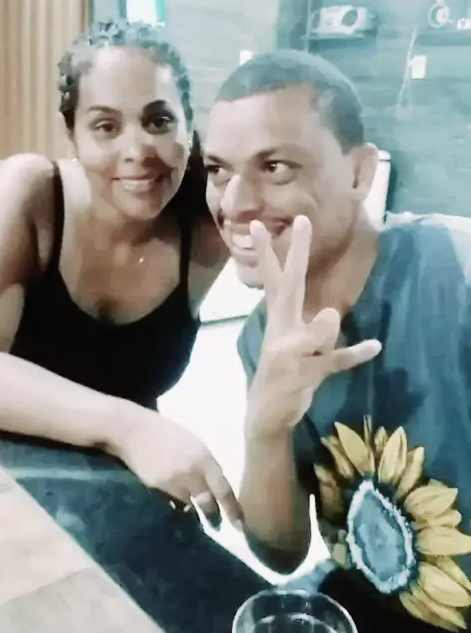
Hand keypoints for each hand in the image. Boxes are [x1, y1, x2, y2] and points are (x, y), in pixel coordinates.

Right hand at [107, 404, 241, 526]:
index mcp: (204, 459)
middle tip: (217, 524)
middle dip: (213, 515)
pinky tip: (173, 496)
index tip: (240, 526)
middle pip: (207, 503)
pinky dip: (175, 502)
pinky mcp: (157, 489)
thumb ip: (205, 465)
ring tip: (193, 507)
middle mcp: (192, 473)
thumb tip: (212, 486)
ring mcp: (173, 483)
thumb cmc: (167, 433)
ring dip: (192, 507)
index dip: (232, 509)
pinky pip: (171, 502)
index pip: (223, 490)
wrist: (134, 431)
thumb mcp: (194, 444)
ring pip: (188, 504)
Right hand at [246, 216, 380, 437]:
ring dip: (323, 332)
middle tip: (302, 219)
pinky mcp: (304, 373)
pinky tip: (374, 345)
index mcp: (278, 318)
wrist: (266, 413)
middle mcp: (281, 328)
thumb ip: (314, 327)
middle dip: (295, 252)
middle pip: (288, 284)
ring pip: (317, 329)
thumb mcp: (298, 346)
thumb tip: (330, 313)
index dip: (265, 252)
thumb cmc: (284, 373)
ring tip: (320, 343)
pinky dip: (355, 353)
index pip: (273, 278)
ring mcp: (291, 351)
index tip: (258, 223)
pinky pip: (334, 360)